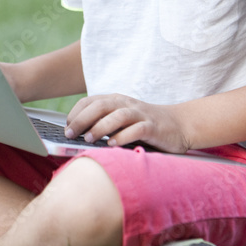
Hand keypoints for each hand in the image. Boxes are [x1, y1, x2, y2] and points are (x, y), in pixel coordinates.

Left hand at [65, 93, 190, 153]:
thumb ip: (104, 123)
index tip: (66, 128)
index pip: (90, 101)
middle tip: (70, 134)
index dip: (76, 113)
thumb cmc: (145, 125)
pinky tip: (112, 145)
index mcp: (116, 100)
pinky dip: (123, 136)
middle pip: (101, 105)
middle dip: (82, 119)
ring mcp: (141, 114)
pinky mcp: (153, 127)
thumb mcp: (122, 120)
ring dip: (100, 127)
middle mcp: (127, 104)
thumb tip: (77, 135)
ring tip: (88, 139)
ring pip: (118, 115)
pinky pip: (137, 129)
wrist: (180, 124)